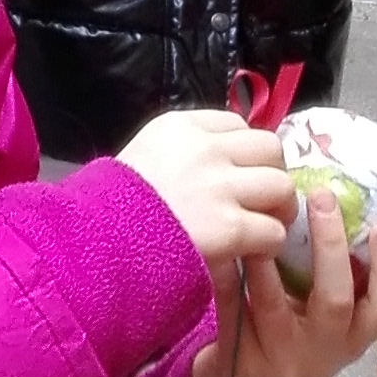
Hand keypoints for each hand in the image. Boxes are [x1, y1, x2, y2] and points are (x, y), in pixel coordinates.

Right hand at [118, 109, 294, 276]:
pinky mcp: (229, 227)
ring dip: (278, 209)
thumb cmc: (110, 208)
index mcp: (180, 126)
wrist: (95, 243)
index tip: (239, 173)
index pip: (235, 123)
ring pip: (280, 186)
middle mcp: (205, 149)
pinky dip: (270, 243)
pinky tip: (254, 252)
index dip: (244, 152)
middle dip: (271, 173)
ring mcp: (219, 187)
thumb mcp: (140, 157)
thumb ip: (178, 154)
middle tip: (263, 200)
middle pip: (268, 148)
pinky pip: (273, 229)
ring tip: (266, 226)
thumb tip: (218, 164)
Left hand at [191, 195, 376, 376]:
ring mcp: (277, 356)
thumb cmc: (297, 338)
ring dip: (267, 258)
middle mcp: (321, 351)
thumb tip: (372, 205)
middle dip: (330, 248)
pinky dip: (225, 274)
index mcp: (353, 338)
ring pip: (272, 305)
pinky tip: (223, 245)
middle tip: (322, 197)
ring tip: (262, 214)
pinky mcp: (235, 354)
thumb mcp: (329, 319)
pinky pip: (229, 308)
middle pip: (333, 302)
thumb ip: (347, 276)